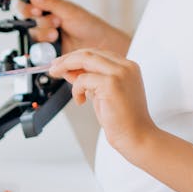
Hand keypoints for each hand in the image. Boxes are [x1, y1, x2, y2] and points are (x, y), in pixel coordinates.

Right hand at [16, 0, 108, 53]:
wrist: (100, 46)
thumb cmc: (89, 26)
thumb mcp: (69, 10)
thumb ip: (50, 3)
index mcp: (48, 8)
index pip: (28, 5)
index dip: (27, 8)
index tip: (37, 11)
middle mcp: (44, 22)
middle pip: (27, 21)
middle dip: (40, 21)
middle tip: (55, 22)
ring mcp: (45, 37)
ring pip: (32, 35)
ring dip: (43, 33)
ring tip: (57, 34)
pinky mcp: (47, 52)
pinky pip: (37, 51)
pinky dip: (44, 48)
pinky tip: (54, 45)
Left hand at [50, 48, 155, 162]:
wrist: (138, 138)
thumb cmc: (123, 121)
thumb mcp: (103, 94)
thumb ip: (90, 81)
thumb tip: (70, 71)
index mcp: (128, 67)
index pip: (98, 54)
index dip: (77, 57)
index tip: (62, 63)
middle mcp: (126, 66)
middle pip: (90, 53)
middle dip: (68, 59)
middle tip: (54, 67)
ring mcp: (120, 73)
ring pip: (85, 59)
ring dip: (67, 66)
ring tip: (58, 74)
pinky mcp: (112, 84)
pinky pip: (84, 79)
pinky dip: (76, 88)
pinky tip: (80, 100)